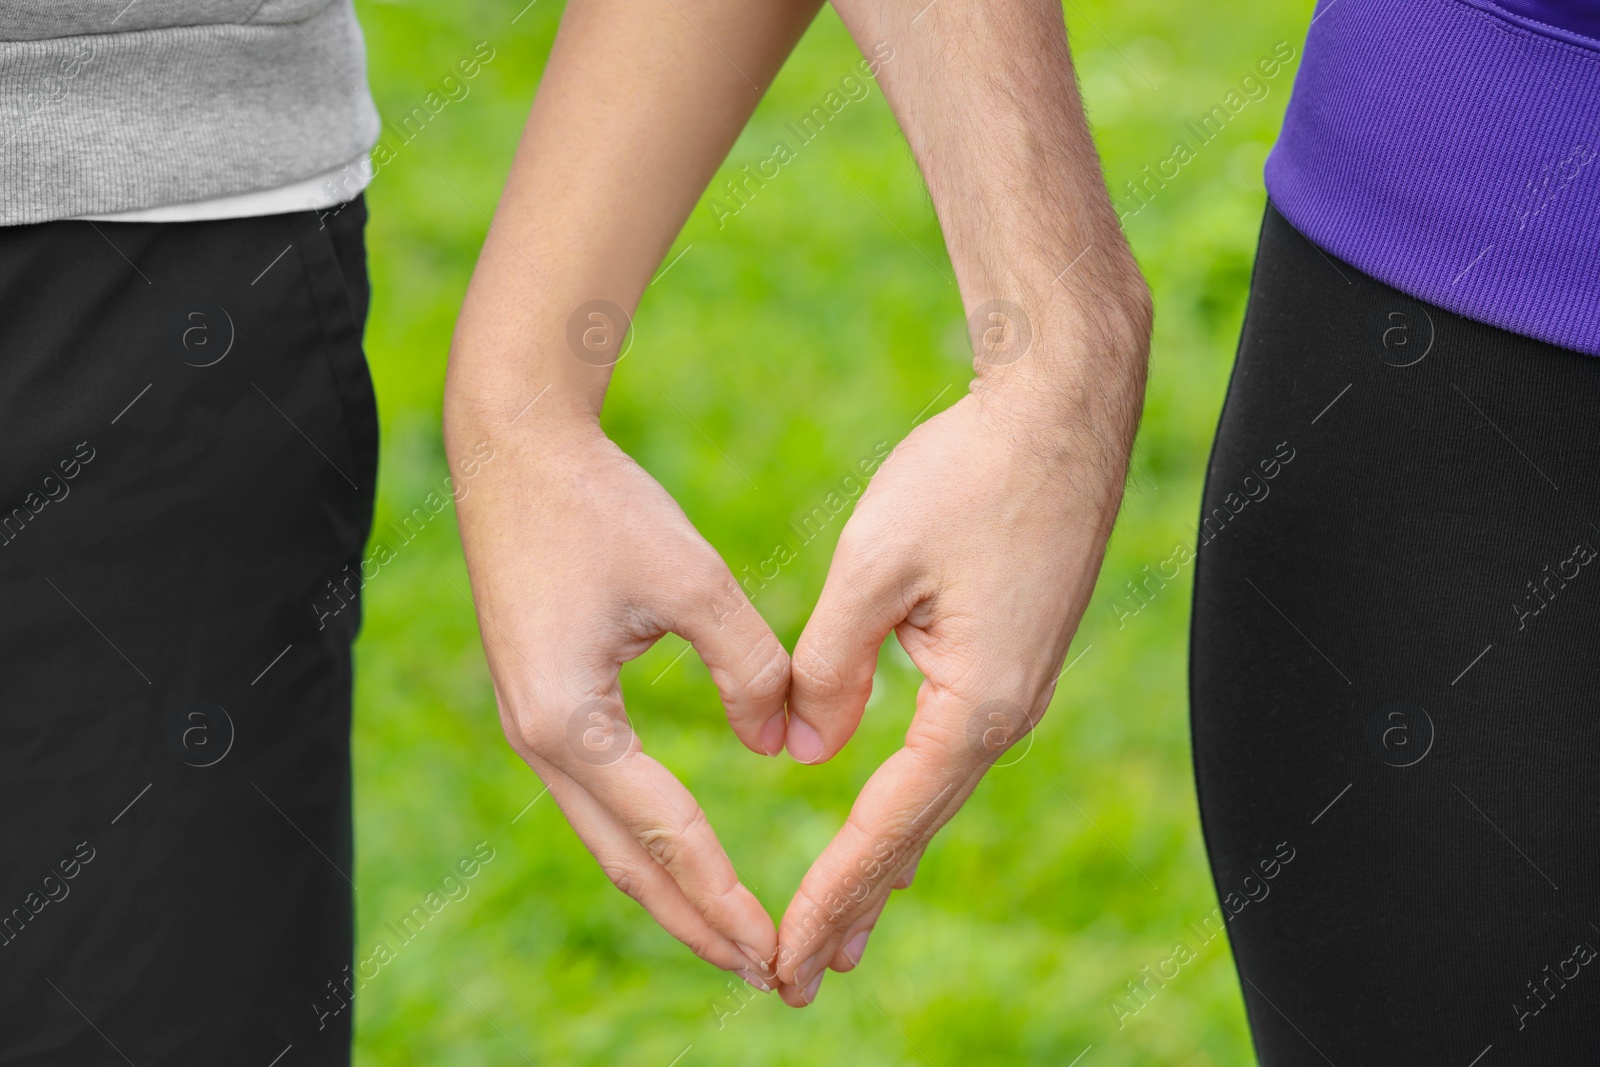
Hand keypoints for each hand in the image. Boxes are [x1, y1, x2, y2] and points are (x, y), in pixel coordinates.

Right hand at [450, 415, 790, 989]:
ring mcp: (533, 725)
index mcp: (572, 723)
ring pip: (611, 837)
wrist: (516, 447)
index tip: (778, 950)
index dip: (726, 897)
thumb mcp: (695, 581)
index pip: (668, 835)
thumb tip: (785, 746)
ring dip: (672, 890)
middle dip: (697, 924)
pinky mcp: (543, 702)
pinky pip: (601, 797)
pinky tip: (686, 855)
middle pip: (629, 862)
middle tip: (767, 975)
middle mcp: (541, 741)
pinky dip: (648, 840)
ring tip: (733, 938)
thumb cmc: (602, 505)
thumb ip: (752, 668)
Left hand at [773, 309, 1145, 1004]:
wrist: (1061, 408)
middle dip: (860, 902)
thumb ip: (826, 667)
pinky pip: (950, 751)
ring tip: (842, 925)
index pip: (887, 824)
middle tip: (804, 976)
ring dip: (885, 860)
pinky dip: (909, 800)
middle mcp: (1006, 713)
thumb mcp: (870, 568)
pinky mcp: (1013, 656)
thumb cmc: (966, 476)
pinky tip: (890, 819)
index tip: (785, 954)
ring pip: (935, 795)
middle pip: (918, 830)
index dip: (833, 891)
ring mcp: (1017, 687)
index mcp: (976, 704)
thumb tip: (801, 750)